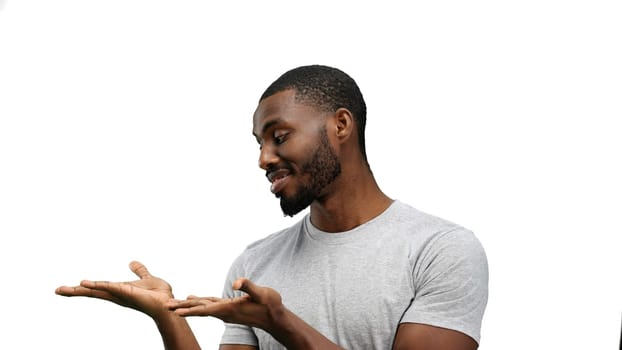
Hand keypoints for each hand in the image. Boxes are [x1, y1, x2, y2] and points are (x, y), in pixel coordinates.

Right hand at [56, 261, 173, 317]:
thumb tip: (131, 262)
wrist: (168, 302)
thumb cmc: (158, 294)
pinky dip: (98, 285)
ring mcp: (120, 295)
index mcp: (118, 290)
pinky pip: (110, 287)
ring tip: (66, 288)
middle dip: (74, 292)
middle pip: (92, 292)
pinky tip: (85, 283)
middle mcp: (116, 294)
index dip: (81, 288)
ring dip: (82, 289)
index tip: (64, 289)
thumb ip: (140, 271)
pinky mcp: (126, 293)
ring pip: (97, 291)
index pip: (96, 288)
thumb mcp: (146, 278)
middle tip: (57, 290)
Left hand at [166, 278, 283, 330]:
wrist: (275, 318)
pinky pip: (210, 306)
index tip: (176, 312)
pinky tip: (194, 299)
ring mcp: (226, 311)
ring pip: (203, 308)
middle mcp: (225, 312)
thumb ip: (248, 286)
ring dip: (188, 306)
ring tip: (174, 305)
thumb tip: (236, 282)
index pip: (206, 309)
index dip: (190, 310)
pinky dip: (199, 303)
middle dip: (183, 308)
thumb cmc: (270, 305)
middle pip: (200, 310)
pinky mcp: (229, 309)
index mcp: (229, 308)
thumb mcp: (261, 293)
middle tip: (166, 307)